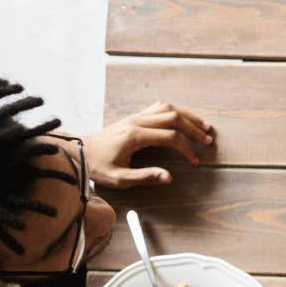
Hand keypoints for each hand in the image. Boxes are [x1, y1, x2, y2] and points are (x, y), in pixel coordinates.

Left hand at [84, 102, 213, 186]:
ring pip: (167, 108)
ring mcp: (135, 117)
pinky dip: (175, 111)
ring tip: (203, 126)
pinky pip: (158, 107)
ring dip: (188, 116)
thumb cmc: (97, 166)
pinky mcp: (133, 117)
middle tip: (208, 140)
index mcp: (135, 136)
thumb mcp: (119, 178)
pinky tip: (183, 119)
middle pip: (173, 118)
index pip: (170, 137)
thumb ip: (145, 177)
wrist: (77, 150)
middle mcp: (136, 122)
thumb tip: (169, 177)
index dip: (187, 149)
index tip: (195, 161)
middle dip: (194, 129)